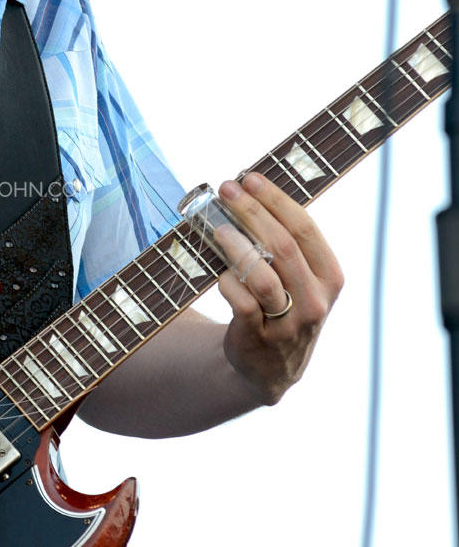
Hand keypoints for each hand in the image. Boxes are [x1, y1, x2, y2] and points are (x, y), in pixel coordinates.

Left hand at [215, 172, 342, 404]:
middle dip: (251, 212)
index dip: (275, 200)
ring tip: (216, 227)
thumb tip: (249, 193)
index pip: (305, 228)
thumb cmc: (280, 307)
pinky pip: (242, 301)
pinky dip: (227, 282)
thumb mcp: (298, 280)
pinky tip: (220, 272)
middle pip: (282, 245)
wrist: (269, 368)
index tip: (250, 177)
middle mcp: (315, 299)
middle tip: (226, 190)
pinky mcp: (260, 338)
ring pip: (262, 274)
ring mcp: (289, 322)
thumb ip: (285, 245)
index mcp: (329, 276)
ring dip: (236, 245)